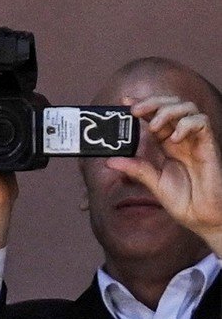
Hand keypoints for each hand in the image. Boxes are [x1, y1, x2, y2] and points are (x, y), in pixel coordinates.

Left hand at [107, 93, 221, 248]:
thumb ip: (136, 170)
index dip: (142, 105)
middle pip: (171, 104)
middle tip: (135, 111)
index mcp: (167, 144)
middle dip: (153, 102)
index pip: (155, 116)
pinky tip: (174, 137)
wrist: (203, 216)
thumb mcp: (154, 183)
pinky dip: (186, 123)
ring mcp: (196, 140)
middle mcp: (181, 138)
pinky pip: (202, 122)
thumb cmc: (184, 200)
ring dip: (168, 111)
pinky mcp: (209, 145)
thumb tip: (110, 161)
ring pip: (187, 107)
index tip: (124, 102)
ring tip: (155, 126)